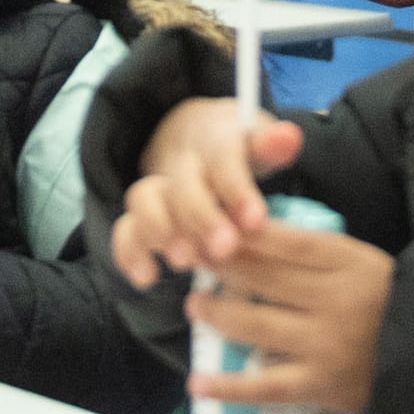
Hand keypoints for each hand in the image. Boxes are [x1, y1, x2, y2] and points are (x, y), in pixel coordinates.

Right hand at [108, 97, 298, 285]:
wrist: (192, 136)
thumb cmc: (235, 149)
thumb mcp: (257, 143)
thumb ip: (271, 146)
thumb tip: (289, 137)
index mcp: (214, 141)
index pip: (223, 159)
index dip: (237, 191)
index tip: (255, 221)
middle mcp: (180, 162)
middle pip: (182, 184)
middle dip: (201, 218)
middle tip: (224, 249)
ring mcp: (156, 187)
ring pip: (143, 198)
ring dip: (160, 231)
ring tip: (184, 263)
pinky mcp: (139, 214)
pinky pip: (124, 228)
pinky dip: (129, 253)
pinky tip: (147, 278)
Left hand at [183, 221, 391, 413]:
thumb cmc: (388, 306)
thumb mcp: (364, 264)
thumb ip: (318, 253)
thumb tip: (254, 234)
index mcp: (350, 263)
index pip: (286, 241)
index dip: (243, 234)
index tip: (211, 226)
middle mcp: (335, 300)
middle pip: (263, 278)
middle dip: (219, 266)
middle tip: (189, 259)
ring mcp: (324, 345)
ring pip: (255, 325)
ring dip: (217, 314)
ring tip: (195, 306)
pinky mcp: (318, 385)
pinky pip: (265, 386)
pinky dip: (229, 387)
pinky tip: (198, 383)